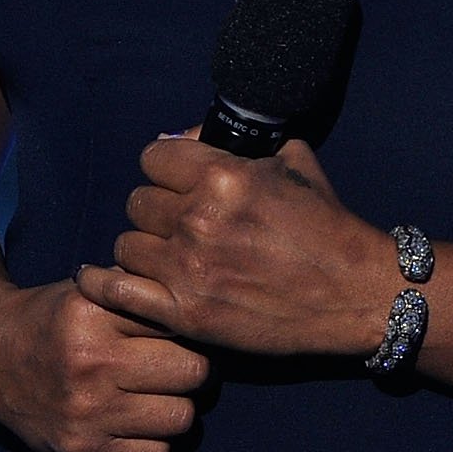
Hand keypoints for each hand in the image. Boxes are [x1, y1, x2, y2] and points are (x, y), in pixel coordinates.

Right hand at [0, 277, 211, 451]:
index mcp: (92, 316)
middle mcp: (89, 365)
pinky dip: (154, 442)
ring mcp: (85, 414)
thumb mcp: (89, 289)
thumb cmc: (51, 318)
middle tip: (174, 367)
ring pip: (182, 418)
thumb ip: (140, 292)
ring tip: (156, 396)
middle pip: (193, 373)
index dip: (184, 329)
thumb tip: (203, 307)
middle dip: (192, 369)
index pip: (178, 325)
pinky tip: (135, 423)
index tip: (175, 335)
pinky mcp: (81, 451)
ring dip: (177, 407)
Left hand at [83, 135, 390, 357]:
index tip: (175, 182)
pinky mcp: (186, 313)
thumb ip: (237, 146)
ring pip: (127, 244)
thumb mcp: (292, 164)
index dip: (164, 169)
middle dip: (155, 210)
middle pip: (137, 202)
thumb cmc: (327, 227)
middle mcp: (199, 220)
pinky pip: (117, 290)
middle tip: (175, 225)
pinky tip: (95, 277)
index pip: (153, 158)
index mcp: (223, 177)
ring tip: (164, 256)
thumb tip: (181, 138)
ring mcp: (188, 270)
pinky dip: (102, 282)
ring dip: (143, 248)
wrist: (356, 294)